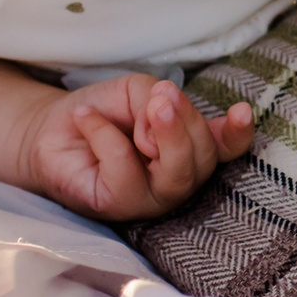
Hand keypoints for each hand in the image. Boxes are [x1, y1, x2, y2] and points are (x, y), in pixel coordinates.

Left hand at [18, 74, 252, 221]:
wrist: (53, 127)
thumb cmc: (102, 111)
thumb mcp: (137, 91)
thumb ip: (157, 101)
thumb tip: (163, 124)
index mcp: (190, 149)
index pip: (224, 148)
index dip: (237, 134)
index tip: (243, 112)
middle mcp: (177, 178)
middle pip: (203, 162)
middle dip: (187, 125)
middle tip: (163, 96)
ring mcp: (149, 198)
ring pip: (176, 178)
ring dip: (166, 136)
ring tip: (148, 106)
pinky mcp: (116, 206)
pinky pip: (125, 175)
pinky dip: (107, 138)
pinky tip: (86, 118)